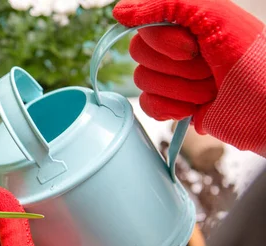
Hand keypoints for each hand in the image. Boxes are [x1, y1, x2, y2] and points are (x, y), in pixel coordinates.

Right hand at [113, 0, 265, 153]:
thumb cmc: (251, 58)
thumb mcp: (213, 15)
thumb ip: (166, 4)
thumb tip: (119, 12)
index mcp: (185, 22)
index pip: (144, 28)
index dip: (164, 41)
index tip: (194, 46)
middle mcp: (176, 48)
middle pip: (138, 54)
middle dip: (175, 66)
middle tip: (207, 67)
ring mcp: (172, 78)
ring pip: (142, 81)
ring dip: (180, 88)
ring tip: (210, 89)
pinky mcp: (172, 106)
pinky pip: (146, 105)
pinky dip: (169, 109)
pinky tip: (192, 108)